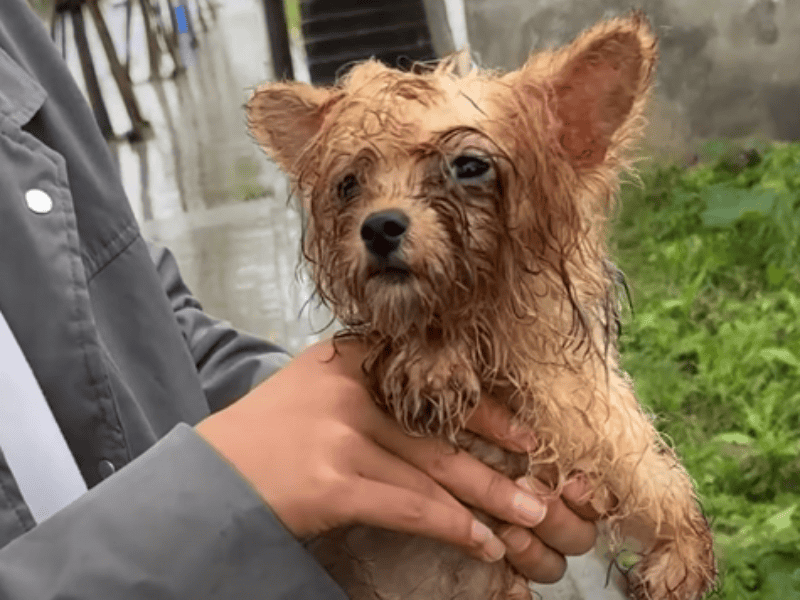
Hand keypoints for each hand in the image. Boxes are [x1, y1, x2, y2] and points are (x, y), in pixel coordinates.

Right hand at [196, 338, 594, 578]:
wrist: (209, 476)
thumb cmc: (263, 436)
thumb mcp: (312, 389)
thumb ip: (365, 388)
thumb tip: (432, 417)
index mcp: (348, 360)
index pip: (432, 382)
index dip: (485, 410)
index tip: (523, 433)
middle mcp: (348, 389)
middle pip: (439, 434)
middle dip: (496, 466)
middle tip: (541, 489)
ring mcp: (340, 433)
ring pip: (432, 473)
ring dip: (486, 502)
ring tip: (526, 521)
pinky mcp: (333, 481)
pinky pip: (409, 506)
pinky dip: (451, 526)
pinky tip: (480, 542)